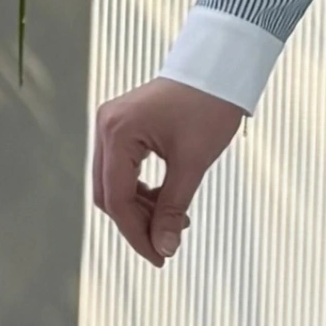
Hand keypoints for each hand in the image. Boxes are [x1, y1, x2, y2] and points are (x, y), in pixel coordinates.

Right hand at [91, 75, 246, 266]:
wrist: (218, 68)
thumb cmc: (210, 106)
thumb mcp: (193, 162)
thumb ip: (174, 207)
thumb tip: (164, 248)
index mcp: (118, 132)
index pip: (116, 198)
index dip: (136, 233)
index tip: (159, 257)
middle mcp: (106, 126)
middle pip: (108, 193)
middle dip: (136, 223)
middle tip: (165, 246)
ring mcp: (111, 125)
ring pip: (114, 184)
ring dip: (140, 208)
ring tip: (176, 222)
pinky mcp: (122, 126)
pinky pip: (122, 169)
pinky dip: (141, 190)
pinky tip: (167, 201)